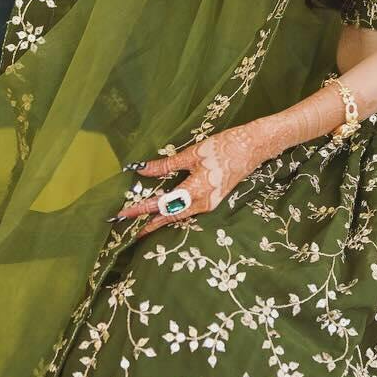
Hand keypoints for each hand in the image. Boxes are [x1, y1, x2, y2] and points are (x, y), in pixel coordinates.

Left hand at [113, 123, 272, 239]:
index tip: (124, 214)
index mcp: (196, 191)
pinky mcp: (214, 200)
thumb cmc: (223, 147)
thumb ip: (166, 165)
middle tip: (130, 230)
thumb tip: (142, 170)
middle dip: (150, 224)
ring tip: (144, 223)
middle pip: (170, 217)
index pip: (162, 204)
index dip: (142, 209)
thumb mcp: (192, 154)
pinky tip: (166, 212)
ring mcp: (210, 204)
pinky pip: (190, 211)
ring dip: (162, 220)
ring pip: (181, 216)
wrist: (253, 148)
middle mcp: (203, 203)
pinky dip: (175, 213)